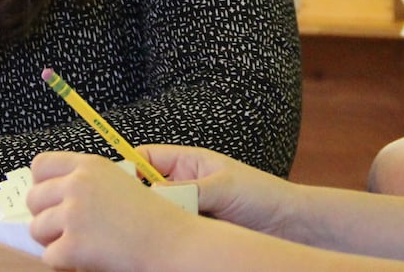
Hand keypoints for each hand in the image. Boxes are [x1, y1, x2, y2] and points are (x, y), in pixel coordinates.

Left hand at [27, 152, 203, 271]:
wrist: (171, 242)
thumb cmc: (150, 217)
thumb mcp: (118, 182)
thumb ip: (85, 182)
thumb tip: (47, 195)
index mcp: (89, 165)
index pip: (40, 165)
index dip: (42, 184)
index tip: (52, 199)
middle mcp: (77, 184)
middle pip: (33, 199)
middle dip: (46, 216)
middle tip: (67, 230)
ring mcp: (73, 215)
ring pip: (36, 229)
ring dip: (53, 241)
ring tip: (80, 245)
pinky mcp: (72, 246)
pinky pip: (49, 256)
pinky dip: (65, 263)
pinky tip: (87, 259)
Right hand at [126, 144, 297, 236]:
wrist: (290, 225)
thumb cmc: (261, 195)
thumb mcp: (223, 187)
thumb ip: (188, 191)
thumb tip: (153, 196)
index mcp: (186, 162)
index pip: (144, 158)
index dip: (126, 167)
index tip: (114, 183)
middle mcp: (182, 185)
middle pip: (144, 188)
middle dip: (134, 199)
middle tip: (128, 214)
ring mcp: (186, 209)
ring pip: (156, 214)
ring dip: (153, 221)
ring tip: (150, 231)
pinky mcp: (193, 232)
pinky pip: (171, 232)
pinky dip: (166, 238)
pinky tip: (164, 244)